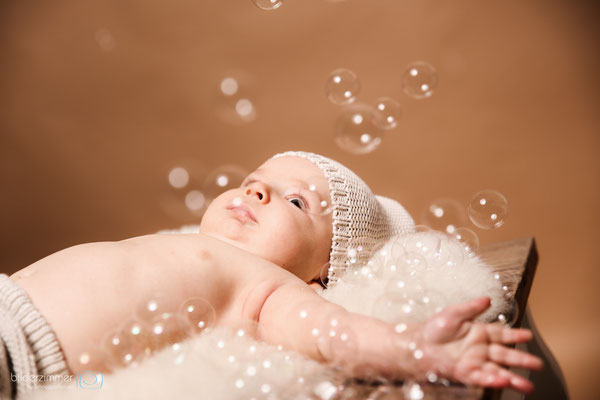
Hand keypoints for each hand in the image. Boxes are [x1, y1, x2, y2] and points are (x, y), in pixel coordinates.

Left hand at [416, 297, 542, 392]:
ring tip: (527, 385)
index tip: (529, 336)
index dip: (515, 335)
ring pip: (497, 371)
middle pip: (505, 355)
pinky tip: (502, 381)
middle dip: (521, 360)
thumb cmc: (433, 329)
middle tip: (537, 364)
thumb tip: (487, 298)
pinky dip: (492, 380)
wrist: (417, 345)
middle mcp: (479, 349)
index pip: (502, 334)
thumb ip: (471, 307)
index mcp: (479, 333)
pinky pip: (481, 378)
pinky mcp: (465, 373)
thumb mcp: (453, 313)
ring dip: (512, 378)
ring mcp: (474, 362)